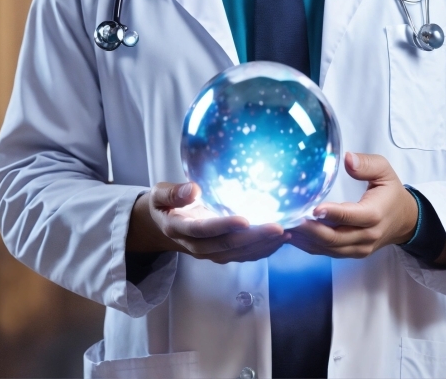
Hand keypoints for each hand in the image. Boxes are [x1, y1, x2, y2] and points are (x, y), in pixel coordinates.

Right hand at [127, 181, 287, 263]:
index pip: (203, 231)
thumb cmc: (164, 204)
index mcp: (179, 229)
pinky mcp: (220, 253)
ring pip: (238, 254)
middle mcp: (196, 246)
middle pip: (226, 245)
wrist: (161, 226)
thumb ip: (173, 193)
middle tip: (278, 227)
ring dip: (263, 246)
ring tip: (286, 233)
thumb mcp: (160, 194)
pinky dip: (263, 250)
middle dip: (253, 238)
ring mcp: (209, 253)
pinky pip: (243, 255)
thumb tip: (193, 189)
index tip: (244, 220)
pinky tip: (281, 240)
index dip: (224, 226)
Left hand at [287, 153, 417, 258]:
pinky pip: (327, 252)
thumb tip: (348, 159)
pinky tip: (293, 235)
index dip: (332, 214)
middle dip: (309, 230)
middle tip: (288, 219)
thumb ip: (367, 164)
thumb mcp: (385, 171)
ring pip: (328, 248)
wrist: (404, 221)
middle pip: (334, 238)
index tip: (313, 208)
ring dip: (305, 239)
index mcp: (375, 215)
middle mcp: (366, 236)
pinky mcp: (351, 253)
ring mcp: (358, 248)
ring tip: (284, 227)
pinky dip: (309, 246)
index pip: (350, 216)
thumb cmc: (391, 193)